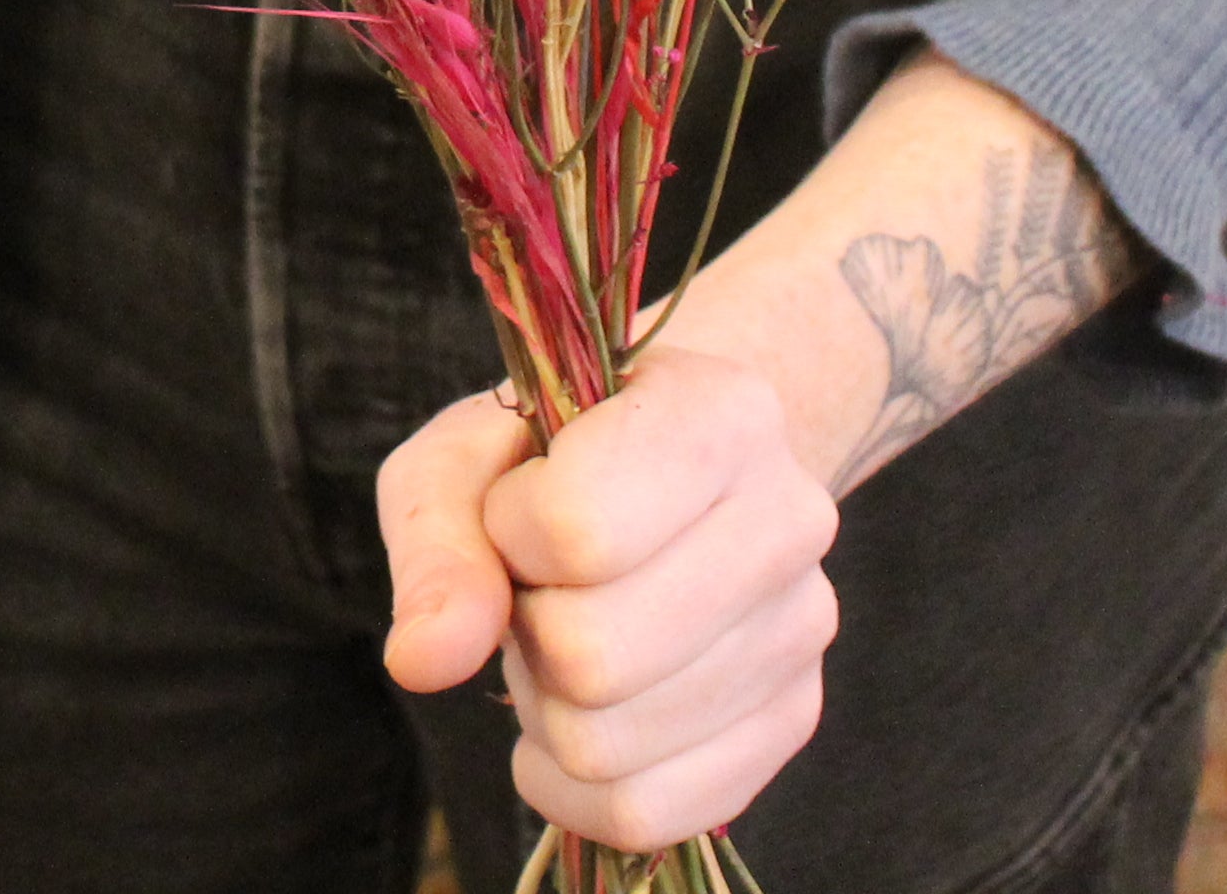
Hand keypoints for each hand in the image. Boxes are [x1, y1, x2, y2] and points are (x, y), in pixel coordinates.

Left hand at [375, 349, 842, 852]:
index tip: (520, 506)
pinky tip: (571, 714)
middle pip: (594, 657)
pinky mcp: (789, 719)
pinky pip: (644, 811)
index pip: (577, 530)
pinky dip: (570, 784)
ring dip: (545, 704)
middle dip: (526, 630)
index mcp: (721, 414)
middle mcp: (790, 519)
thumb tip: (424, 661)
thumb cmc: (542, 458)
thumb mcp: (460, 458)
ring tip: (566, 632)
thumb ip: (435, 543)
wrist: (656, 472)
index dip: (510, 532)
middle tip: (539, 585)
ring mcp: (801, 630)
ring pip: (608, 745)